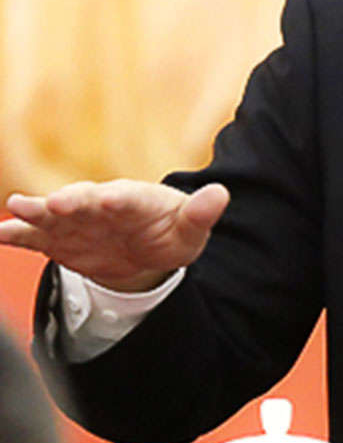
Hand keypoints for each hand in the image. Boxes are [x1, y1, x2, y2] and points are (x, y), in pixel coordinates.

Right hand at [0, 179, 229, 290]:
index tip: (110, 199)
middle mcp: (100, 204)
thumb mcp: (189, 229)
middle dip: (71, 201)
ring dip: (36, 211)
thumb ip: (201, 214)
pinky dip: (16, 233)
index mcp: (134, 199)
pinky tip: (0, 233)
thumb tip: (221, 195)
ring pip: (54, 214)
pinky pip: (34, 236)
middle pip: (85, 200)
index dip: (120, 198)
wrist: (144, 247)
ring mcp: (76, 220)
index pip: (128, 197)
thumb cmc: (169, 232)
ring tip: (17, 208)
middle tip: (57, 204)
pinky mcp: (58, 239)